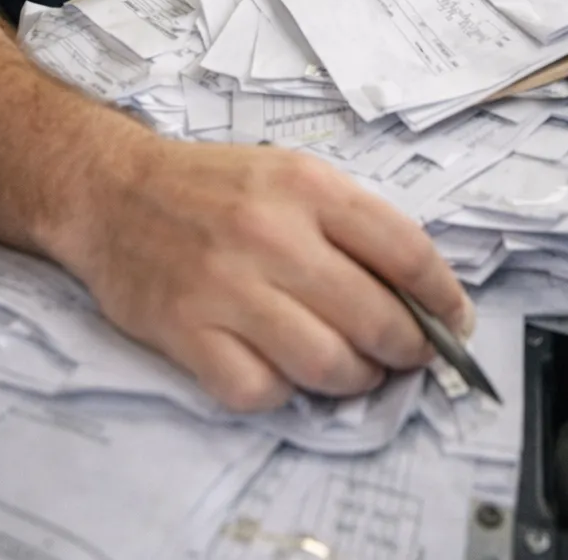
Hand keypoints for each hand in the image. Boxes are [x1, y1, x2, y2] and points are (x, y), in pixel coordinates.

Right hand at [67, 137, 473, 413]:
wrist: (113, 191)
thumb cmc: (212, 186)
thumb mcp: (290, 174)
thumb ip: (350, 223)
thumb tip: (417, 293)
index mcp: (307, 185)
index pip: (405, 251)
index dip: (443, 297)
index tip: (455, 321)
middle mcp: (270, 234)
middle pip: (375, 319)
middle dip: (407, 350)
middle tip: (408, 356)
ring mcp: (226, 287)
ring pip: (326, 365)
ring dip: (353, 379)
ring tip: (353, 369)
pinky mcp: (186, 332)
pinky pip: (260, 391)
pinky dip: (282, 393)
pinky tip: (282, 370)